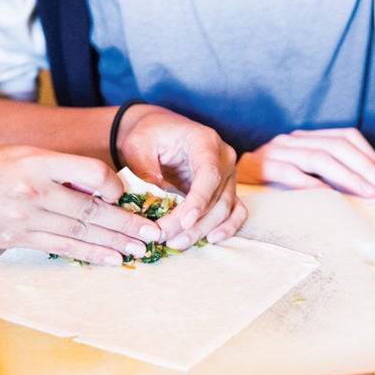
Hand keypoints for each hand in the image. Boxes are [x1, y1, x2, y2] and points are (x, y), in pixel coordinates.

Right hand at [0, 145, 170, 264]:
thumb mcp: (20, 154)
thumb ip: (57, 168)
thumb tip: (98, 186)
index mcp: (36, 161)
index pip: (90, 173)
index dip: (113, 184)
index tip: (124, 193)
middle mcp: (33, 190)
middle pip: (91, 209)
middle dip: (126, 224)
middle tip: (152, 233)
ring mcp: (25, 218)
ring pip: (80, 232)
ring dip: (113, 244)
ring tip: (139, 250)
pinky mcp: (18, 240)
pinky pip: (61, 248)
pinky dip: (88, 254)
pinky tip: (110, 259)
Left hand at [115, 104, 246, 250]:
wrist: (160, 132)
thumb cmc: (150, 135)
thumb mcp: (138, 145)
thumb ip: (144, 168)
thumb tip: (154, 195)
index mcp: (205, 142)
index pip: (209, 174)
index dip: (198, 200)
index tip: (184, 221)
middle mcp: (224, 158)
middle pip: (216, 197)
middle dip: (191, 224)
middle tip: (164, 237)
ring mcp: (229, 175)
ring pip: (225, 209)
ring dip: (201, 230)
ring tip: (175, 243)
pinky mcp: (227, 189)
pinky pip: (236, 211)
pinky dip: (227, 227)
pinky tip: (210, 239)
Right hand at [237, 128, 374, 195]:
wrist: (219, 178)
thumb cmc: (264, 182)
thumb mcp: (296, 168)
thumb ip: (321, 170)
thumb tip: (363, 181)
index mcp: (303, 137)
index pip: (343, 135)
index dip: (367, 154)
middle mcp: (291, 140)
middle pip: (336, 147)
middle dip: (364, 167)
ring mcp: (275, 151)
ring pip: (319, 157)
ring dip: (347, 176)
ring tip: (364, 191)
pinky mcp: (261, 166)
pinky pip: (290, 173)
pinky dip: (312, 183)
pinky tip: (330, 195)